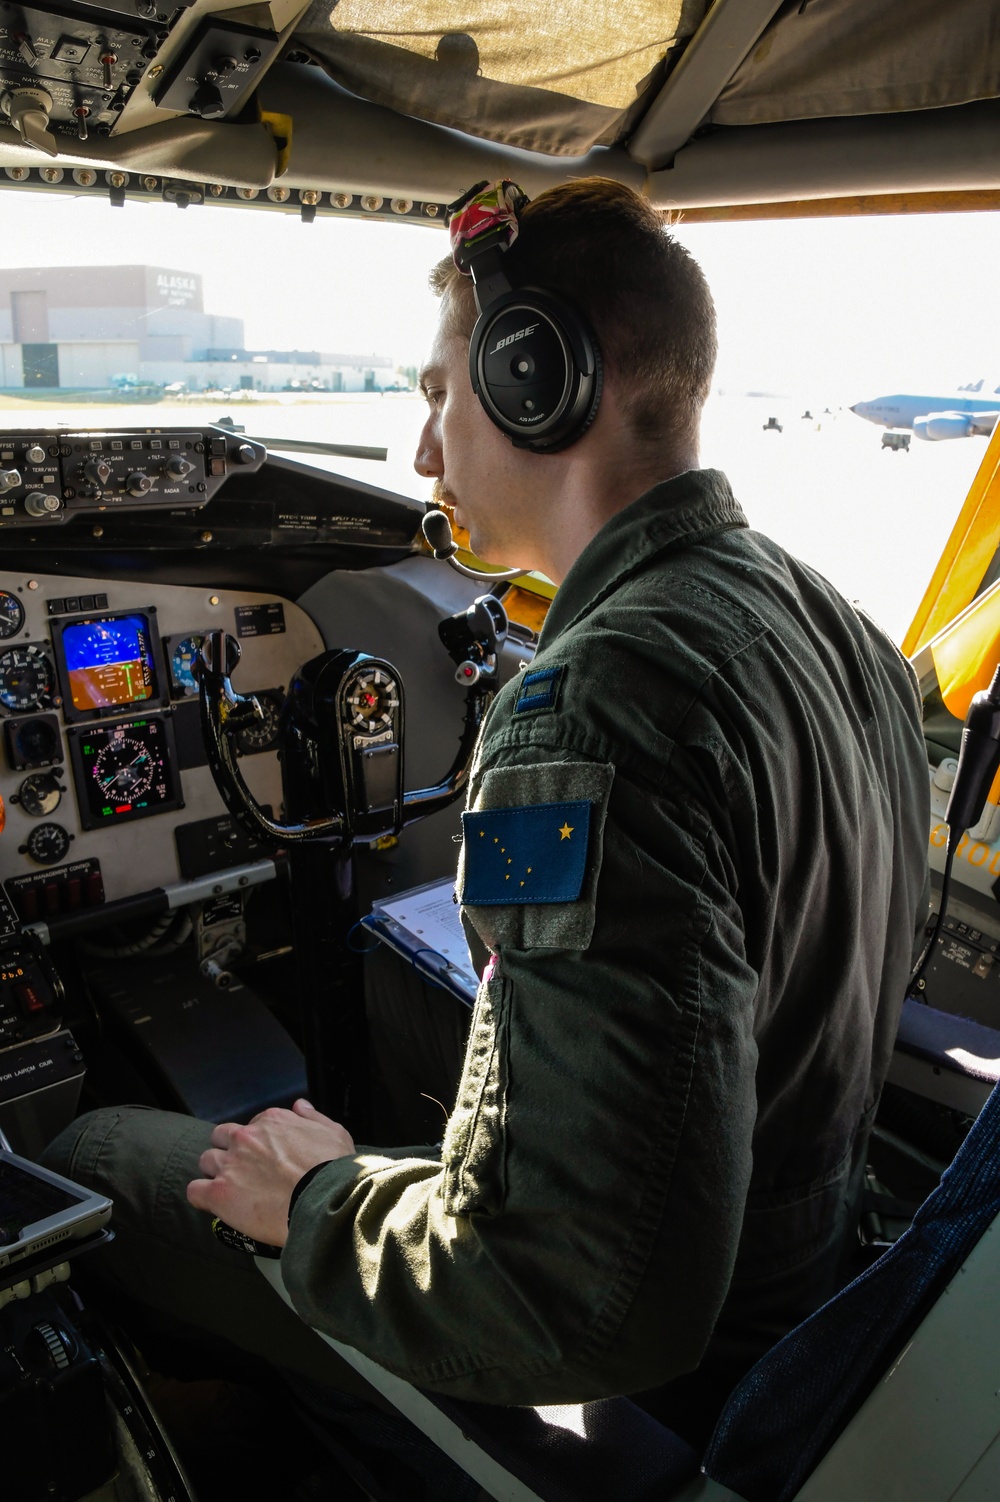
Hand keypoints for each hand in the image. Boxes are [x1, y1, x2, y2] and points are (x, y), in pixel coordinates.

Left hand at [187, 1098, 354, 1247]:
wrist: (324, 1202)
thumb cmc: (333, 1170)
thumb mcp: (334, 1133)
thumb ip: (313, 1117)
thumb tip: (300, 1105)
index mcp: (272, 1121)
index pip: (253, 1125)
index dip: (257, 1143)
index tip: (266, 1158)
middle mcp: (246, 1138)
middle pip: (221, 1137)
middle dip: (229, 1151)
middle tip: (243, 1172)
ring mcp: (230, 1165)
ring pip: (206, 1160)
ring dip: (215, 1172)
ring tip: (230, 1190)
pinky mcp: (219, 1193)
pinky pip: (194, 1190)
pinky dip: (201, 1196)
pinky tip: (213, 1204)